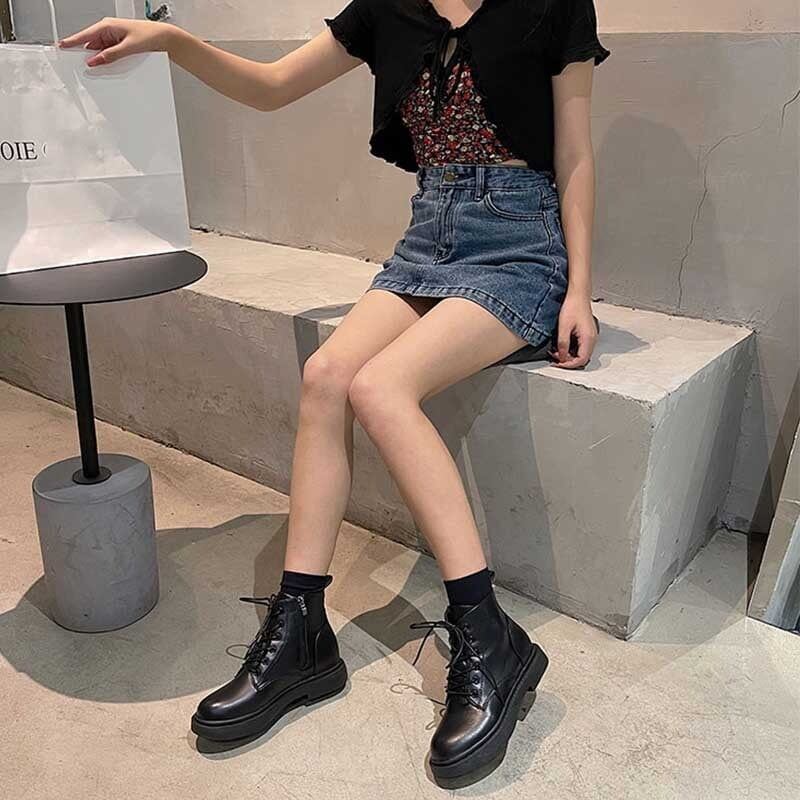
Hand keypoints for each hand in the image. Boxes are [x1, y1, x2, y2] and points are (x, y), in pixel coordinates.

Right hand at [59, 17, 176, 66]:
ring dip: (99, 59)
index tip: (62, 47)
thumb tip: (95, 61)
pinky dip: (107, 59)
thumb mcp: (128, 48)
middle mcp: (108, 30)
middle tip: (77, 65)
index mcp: (107, 26)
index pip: (85, 35)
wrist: (163, 37)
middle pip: (91, 44)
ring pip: (100, 50)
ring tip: (97, 67)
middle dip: (86, 54)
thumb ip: (111, 55)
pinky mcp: (119, 44)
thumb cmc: (149, 35)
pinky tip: (108, 66)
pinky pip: (108, 53)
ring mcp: (113, 37)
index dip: (72, 42)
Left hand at [549, 291, 597, 368]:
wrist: (578, 295)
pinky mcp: (587, 334)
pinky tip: (562, 345)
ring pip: (581, 353)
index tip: (558, 364)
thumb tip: (561, 357)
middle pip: (582, 358)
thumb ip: (563, 344)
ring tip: (556, 351)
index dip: (569, 365)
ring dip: (568, 355)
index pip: (581, 360)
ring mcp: (590, 336)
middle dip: (567, 361)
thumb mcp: (563, 327)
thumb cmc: (573, 307)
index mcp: (588, 338)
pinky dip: (571, 349)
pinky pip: (580, 347)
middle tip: (555, 357)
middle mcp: (592, 339)